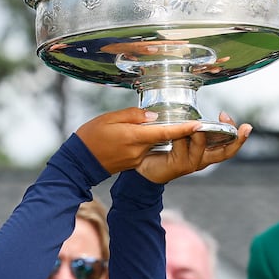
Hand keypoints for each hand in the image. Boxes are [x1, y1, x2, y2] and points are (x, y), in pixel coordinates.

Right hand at [74, 108, 202, 173]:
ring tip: (164, 122)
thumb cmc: (91, 136)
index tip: (199, 124)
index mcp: (134, 137)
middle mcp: (138, 150)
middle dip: (178, 129)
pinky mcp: (133, 162)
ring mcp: (136, 159)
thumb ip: (133, 115)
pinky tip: (147, 133)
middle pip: (164, 138)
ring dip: (164, 134)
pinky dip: (151, 140)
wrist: (79, 161)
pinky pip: (147, 149)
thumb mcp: (109, 118)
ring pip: (156, 143)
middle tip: (188, 117)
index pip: (165, 132)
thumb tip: (152, 116)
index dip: (184, 128)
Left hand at [135, 112, 251, 184]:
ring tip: (197, 123)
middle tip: (245, 128)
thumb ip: (188, 125)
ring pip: (201, 146)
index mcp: (206, 151)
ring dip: (200, 133)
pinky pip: (182, 148)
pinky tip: (178, 130)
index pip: (228, 144)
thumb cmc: (162, 149)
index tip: (234, 119)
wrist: (144, 168)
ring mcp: (191, 163)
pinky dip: (181, 137)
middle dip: (236, 139)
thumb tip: (194, 112)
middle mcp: (202, 158)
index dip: (236, 134)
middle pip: (225, 152)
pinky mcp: (179, 165)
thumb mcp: (180, 134)